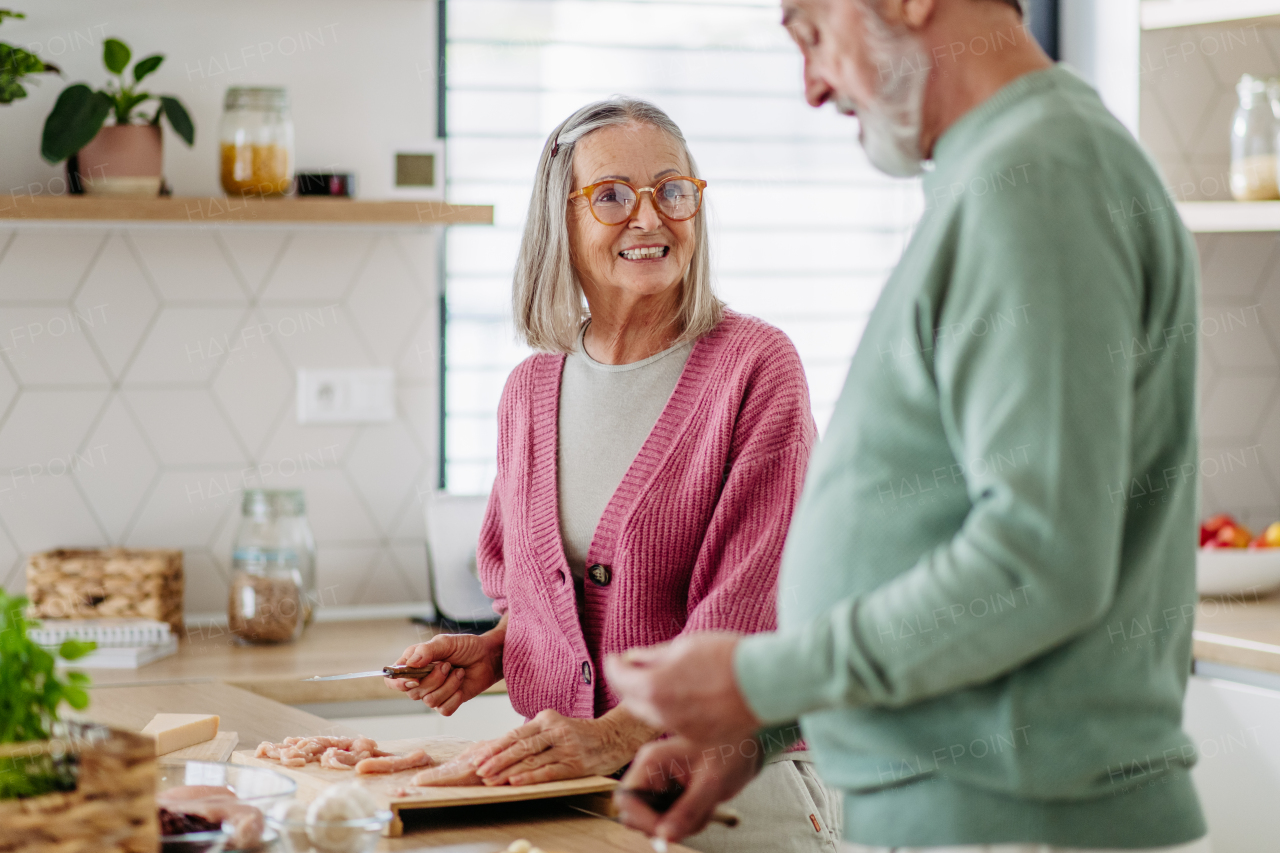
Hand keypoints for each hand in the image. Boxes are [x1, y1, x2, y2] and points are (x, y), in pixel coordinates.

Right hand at [383, 617, 504, 715]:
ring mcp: (434, 693)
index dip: (398, 683)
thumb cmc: (466, 646)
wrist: (488, 657)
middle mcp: (420, 681)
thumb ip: (427, 650)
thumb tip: (410, 663)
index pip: (393, 680)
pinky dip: (455, 697)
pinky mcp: (448, 703)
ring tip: (458, 672)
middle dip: (433, 679)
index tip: (413, 679)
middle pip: (413, 693)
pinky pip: (444, 709)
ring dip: (448, 685)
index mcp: (413, 664)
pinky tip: (461, 684)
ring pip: (430, 701)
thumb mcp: (446, 642)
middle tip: (447, 665)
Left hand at [473, 707, 656, 785]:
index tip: (476, 758)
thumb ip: (529, 737)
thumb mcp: (553, 728)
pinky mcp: (576, 762)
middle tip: (479, 770)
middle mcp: (555, 730)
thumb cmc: (578, 735)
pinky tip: (516, 782)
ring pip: (532, 758)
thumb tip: (495, 748)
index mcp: (546, 719)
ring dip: (508, 770)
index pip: (514, 734)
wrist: (613, 737)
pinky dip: (531, 776)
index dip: (494, 746)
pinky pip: (549, 770)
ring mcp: (566, 746)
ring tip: (491, 779)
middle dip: (496, 759)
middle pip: (520, 745)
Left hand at [605, 632, 760, 743]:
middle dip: (629, 683)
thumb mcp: (684, 646)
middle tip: (635, 669)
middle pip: (631, 699)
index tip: (616, 658)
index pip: (618, 677)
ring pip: (651, 715)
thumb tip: (634, 658)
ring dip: (649, 698)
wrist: (765, 683)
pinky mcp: (698, 738)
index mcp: (653, 687)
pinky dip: (670, 711)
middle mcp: (662, 714)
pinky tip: (684, 696)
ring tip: (662, 681)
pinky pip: (673, 724)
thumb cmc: (728, 658)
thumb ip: (653, 655)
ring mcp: (680, 729)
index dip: (614, 664)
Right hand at [614, 734, 760, 843]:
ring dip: (681, 824)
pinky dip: (689, 823)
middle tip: (693, 817)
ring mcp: (661, 786)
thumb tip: (665, 837)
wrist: (746, 747)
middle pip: (637, 815)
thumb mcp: (710, 784)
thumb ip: (687, 811)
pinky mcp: (672, 797)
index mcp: (652, 761)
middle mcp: (651, 773)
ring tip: (705, 807)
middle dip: (664, 823)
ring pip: (656, 823)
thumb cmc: (729, 751)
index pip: (627, 798)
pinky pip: (670, 822)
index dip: (641, 819)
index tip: (665, 830)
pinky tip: (704, 807)